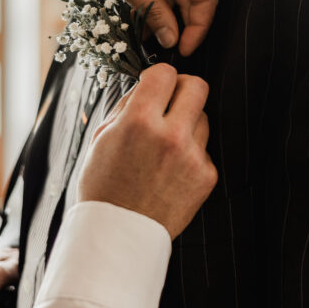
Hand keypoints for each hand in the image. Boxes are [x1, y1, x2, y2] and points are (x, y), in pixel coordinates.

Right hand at [77, 64, 216, 238]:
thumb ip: (128, 105)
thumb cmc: (104, 185)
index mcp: (139, 121)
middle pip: (197, 86)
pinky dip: (191, 154)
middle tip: (171, 102)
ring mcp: (192, 157)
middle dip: (183, 89)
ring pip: (203, 118)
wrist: (119, 234)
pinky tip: (171, 171)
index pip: (165, 73)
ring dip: (187, 123)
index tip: (154, 85)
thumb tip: (148, 83)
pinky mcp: (206, 176)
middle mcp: (171, 135)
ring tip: (164, 146)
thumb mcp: (102, 138)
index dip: (158, 76)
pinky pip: (204, 148)